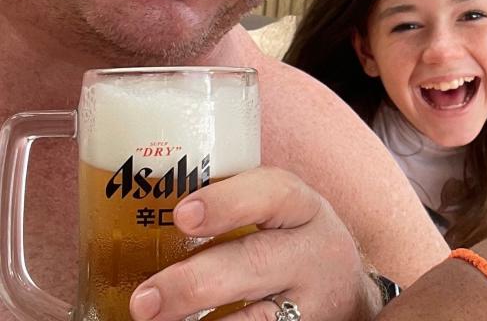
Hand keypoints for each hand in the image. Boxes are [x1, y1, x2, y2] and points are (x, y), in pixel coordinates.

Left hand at [127, 166, 382, 320]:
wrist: (344, 292)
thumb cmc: (287, 241)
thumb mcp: (277, 214)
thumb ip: (230, 207)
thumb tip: (128, 209)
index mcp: (302, 207)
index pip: (273, 192)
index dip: (228, 202)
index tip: (183, 214)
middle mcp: (313, 252)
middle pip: (257, 263)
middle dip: (195, 283)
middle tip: (144, 300)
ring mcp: (310, 301)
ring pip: (258, 318)